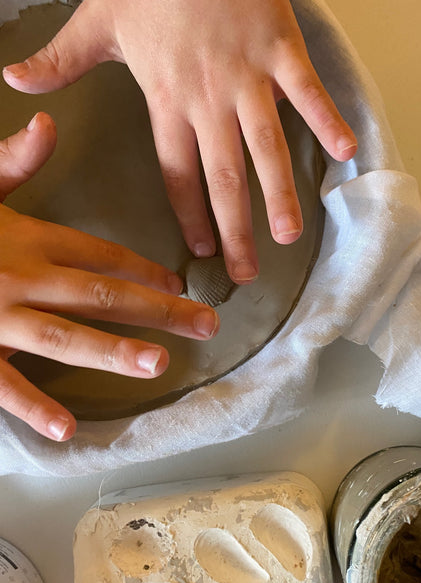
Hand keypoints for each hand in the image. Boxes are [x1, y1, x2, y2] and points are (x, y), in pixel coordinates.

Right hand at [0, 113, 218, 440]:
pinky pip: (3, 383)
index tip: (180, 284)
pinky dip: (32, 406)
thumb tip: (48, 122)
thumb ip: (12, 162)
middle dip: (158, 310)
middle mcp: (21, 277)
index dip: (144, 268)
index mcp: (27, 238)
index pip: (100, 254)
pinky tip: (67, 428)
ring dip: (112, 350)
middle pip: (102, 295)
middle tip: (206, 324)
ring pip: (64, 336)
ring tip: (158, 363)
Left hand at [2, 0, 356, 283]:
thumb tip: (13, 80)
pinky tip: (345, 153)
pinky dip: (326, 119)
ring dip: (278, 193)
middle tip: (245, 273)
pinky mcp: (279, 48)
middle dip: (235, 229)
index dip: (190, 216)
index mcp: (166, 98)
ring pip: (265, 145)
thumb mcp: (96, 19)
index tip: (201, 252)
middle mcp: (208, 100)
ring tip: (289, 235)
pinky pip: (306, 90)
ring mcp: (247, 76)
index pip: (177, 173)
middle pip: (222, 177)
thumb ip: (60, 60)